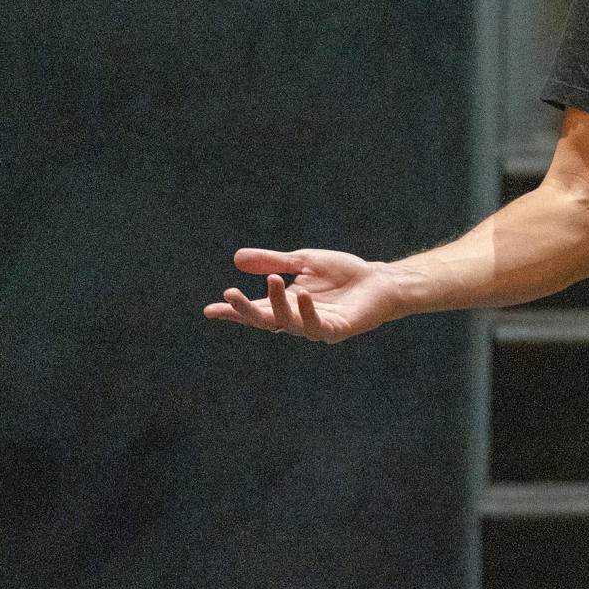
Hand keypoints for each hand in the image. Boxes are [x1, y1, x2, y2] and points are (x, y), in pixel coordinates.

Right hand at [202, 248, 399, 343]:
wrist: (379, 280)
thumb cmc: (342, 273)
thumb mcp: (303, 261)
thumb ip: (273, 261)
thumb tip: (237, 258)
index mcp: (287, 304)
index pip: (255, 310)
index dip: (234, 311)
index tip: (209, 310)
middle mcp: (297, 319)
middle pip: (265, 319)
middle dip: (246, 310)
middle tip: (229, 295)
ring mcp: (316, 326)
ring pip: (288, 322)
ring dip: (277, 303)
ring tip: (272, 279)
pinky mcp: (337, 329)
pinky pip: (317, 325)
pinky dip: (308, 311)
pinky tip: (302, 294)